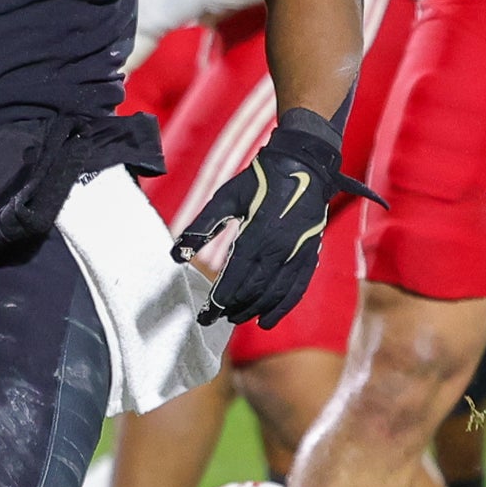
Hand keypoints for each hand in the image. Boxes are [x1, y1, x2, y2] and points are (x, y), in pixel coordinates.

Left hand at [172, 105, 369, 328]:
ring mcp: (297, 254)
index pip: (233, 279)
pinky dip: (282, 308)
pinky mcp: (310, 255)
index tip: (204, 315)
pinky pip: (296, 290)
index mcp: (256, 235)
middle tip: (216, 317)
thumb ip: (201, 227)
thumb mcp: (225, 198)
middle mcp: (278, 250)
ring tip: (236, 318)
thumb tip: (176, 254)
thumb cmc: (259, 180)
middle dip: (233, 308)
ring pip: (273, 294)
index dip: (218, 300)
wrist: (303, 166)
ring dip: (254, 310)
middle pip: (253, 291)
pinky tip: (268, 320)